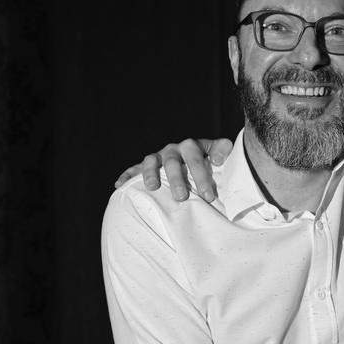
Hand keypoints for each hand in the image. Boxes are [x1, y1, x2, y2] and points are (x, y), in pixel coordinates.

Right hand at [113, 138, 233, 201]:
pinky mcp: (146, 164)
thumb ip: (224, 150)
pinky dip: (127, 175)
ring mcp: (158, 156)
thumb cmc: (210, 161)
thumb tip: (218, 159)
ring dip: (150, 173)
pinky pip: (134, 168)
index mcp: (192, 146)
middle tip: (181, 197)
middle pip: (172, 161)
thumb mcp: (220, 152)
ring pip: (151, 161)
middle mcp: (173, 149)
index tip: (209, 196)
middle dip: (177, 179)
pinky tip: (119, 185)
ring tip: (152, 187)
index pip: (196, 159)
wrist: (195, 156)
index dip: (202, 176)